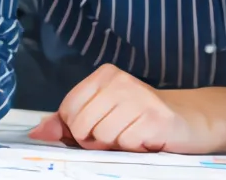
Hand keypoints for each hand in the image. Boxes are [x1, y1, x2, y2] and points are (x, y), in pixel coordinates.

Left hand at [29, 65, 204, 153]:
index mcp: (104, 76)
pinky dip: (133, 149)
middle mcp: (119, 80)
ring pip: (101, 137)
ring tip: (132, 135)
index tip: (97, 127)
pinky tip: (145, 139)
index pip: (67, 109)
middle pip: (80, 125)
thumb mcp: (102, 115)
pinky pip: (124, 144)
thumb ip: (67, 123)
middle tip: (117, 134)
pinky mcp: (153, 117)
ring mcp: (137, 96)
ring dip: (115, 145)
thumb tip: (37, 132)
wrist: (187, 120)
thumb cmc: (140, 118)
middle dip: (94, 140)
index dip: (77, 129)